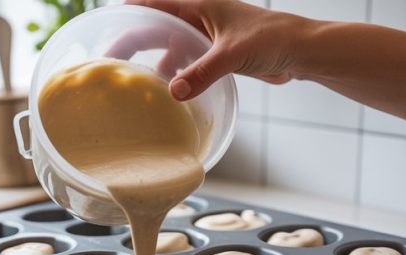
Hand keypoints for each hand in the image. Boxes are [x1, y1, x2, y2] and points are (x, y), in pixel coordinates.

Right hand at [124, 0, 308, 99]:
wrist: (297, 51)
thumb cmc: (270, 39)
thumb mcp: (231, 55)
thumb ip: (201, 73)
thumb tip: (173, 93)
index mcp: (198, 5)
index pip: (154, 3)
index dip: (131, 13)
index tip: (108, 26)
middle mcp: (198, 18)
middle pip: (157, 28)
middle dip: (134, 42)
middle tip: (112, 62)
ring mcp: (206, 38)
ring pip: (171, 49)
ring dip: (155, 65)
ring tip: (135, 84)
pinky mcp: (215, 57)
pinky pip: (187, 66)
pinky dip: (176, 78)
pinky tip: (167, 94)